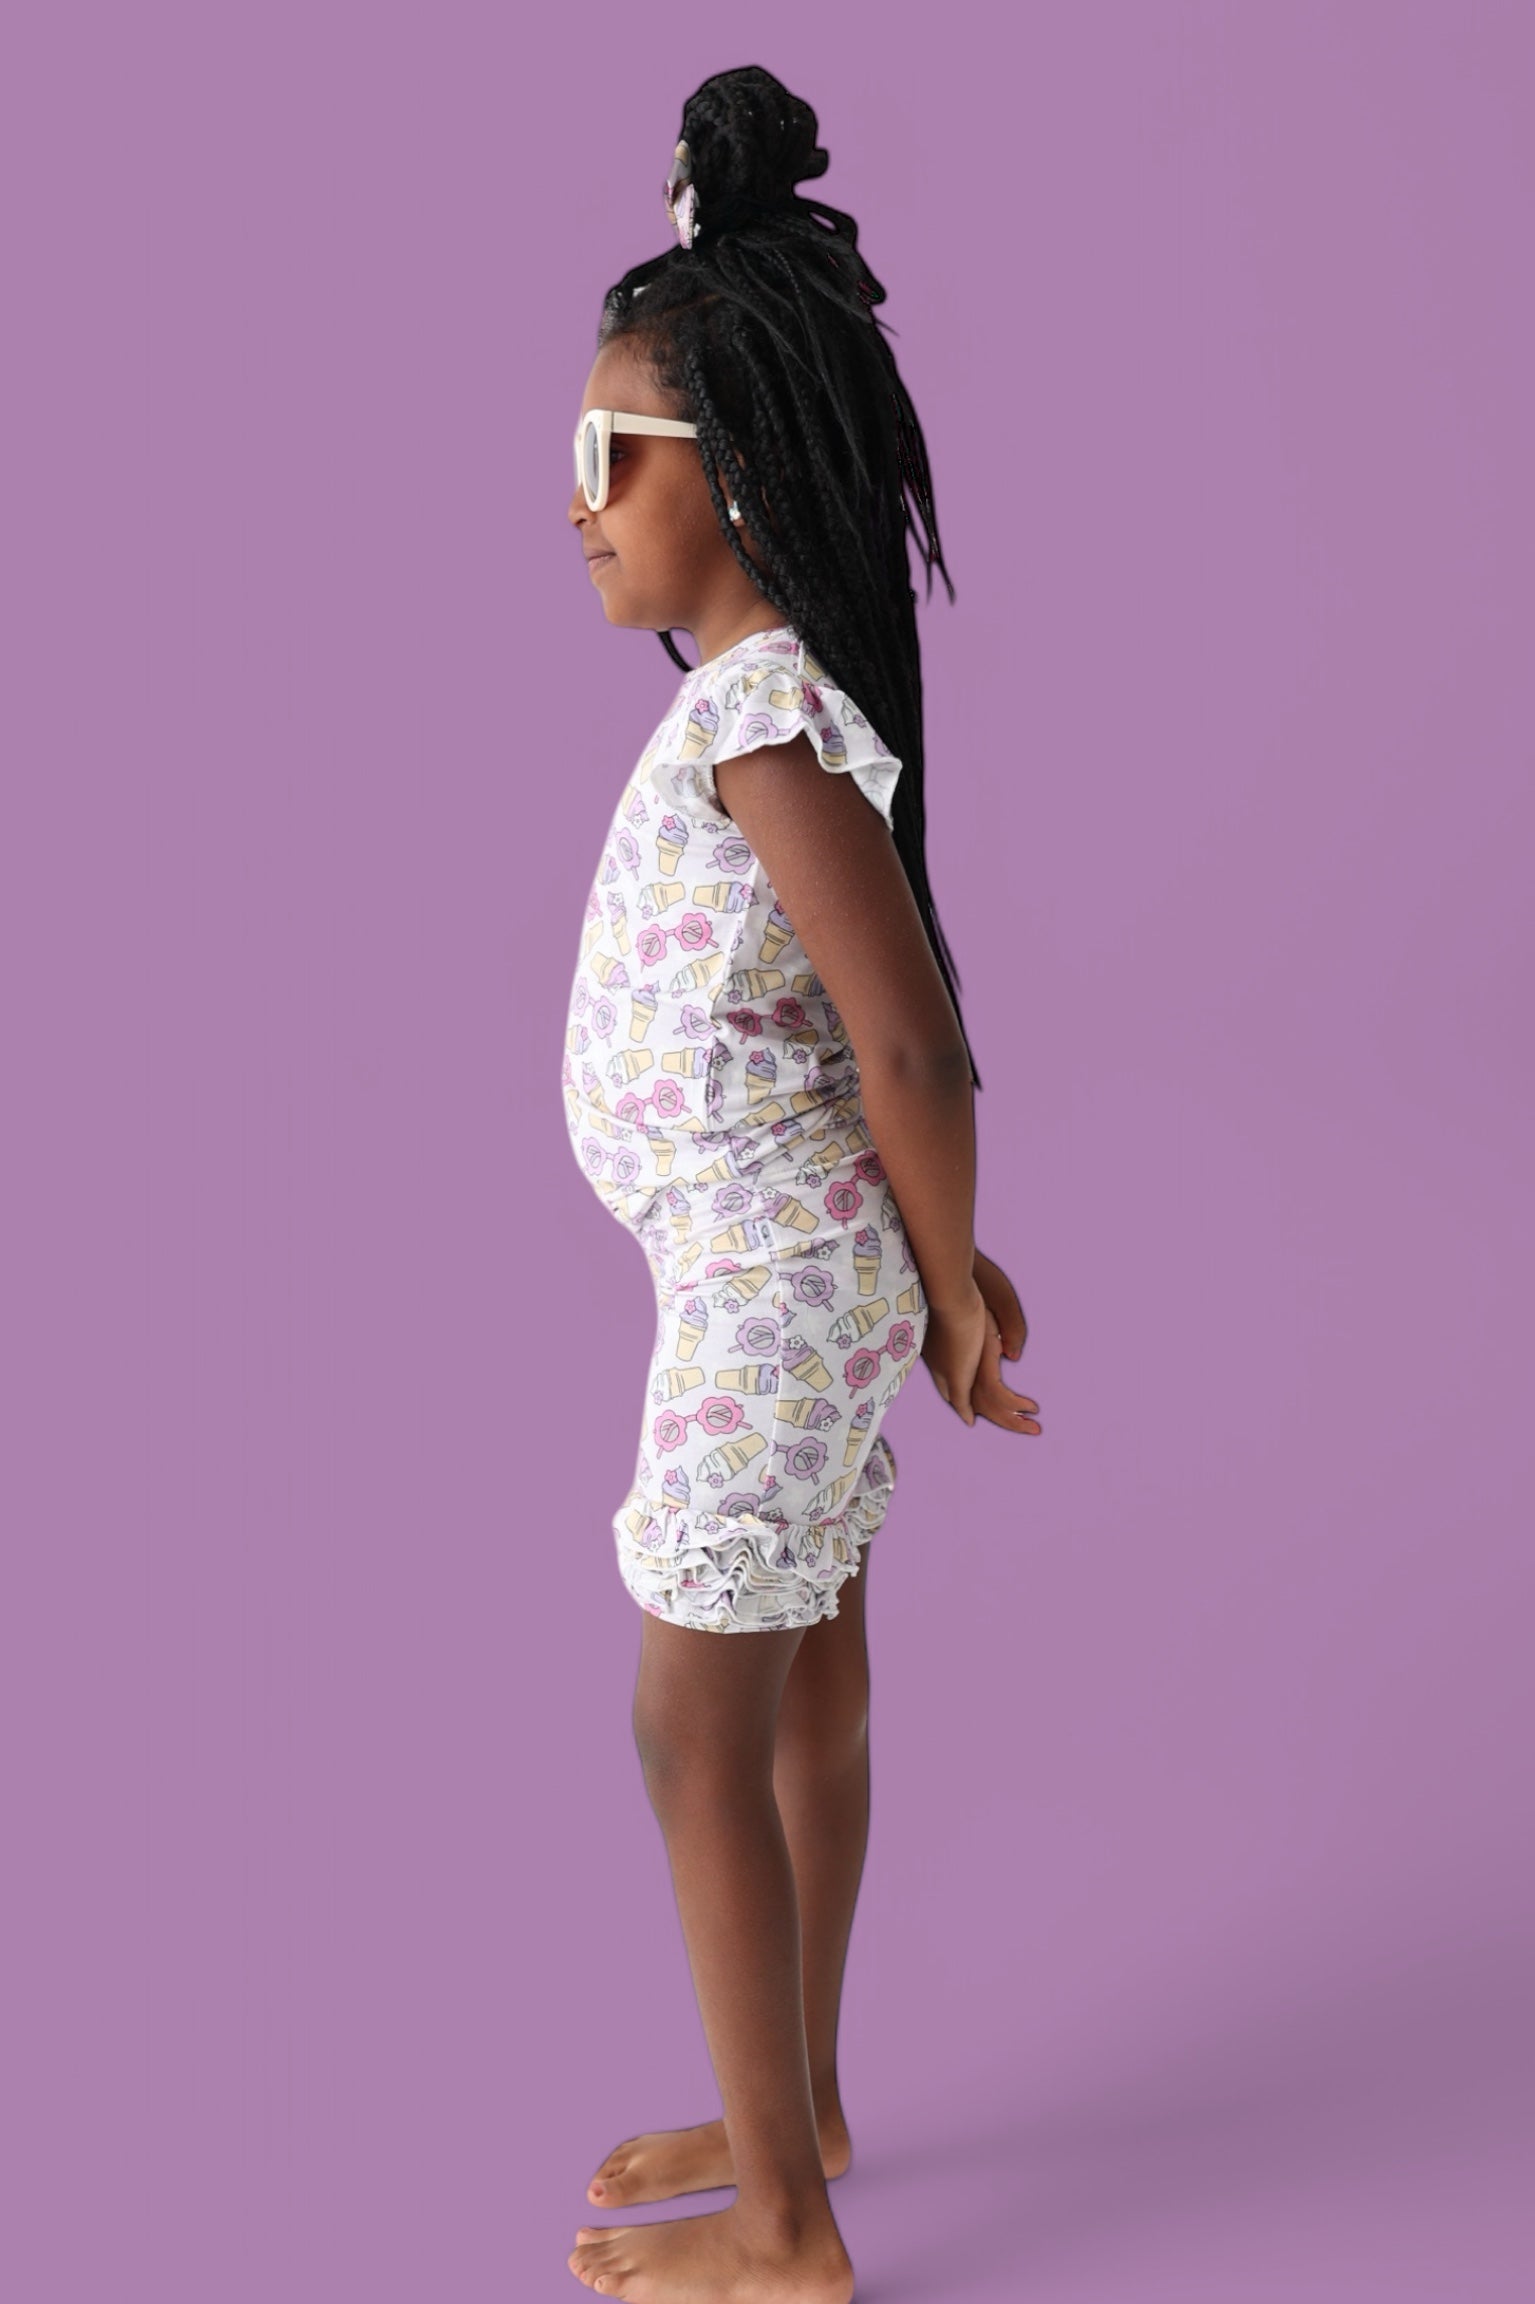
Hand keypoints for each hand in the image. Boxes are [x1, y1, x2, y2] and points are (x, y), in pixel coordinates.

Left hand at [920, 1248, 1041, 1432]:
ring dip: (1012, 1419)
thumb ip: (999, 1330)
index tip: (981, 1412)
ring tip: (1034, 1427)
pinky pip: (996, 1395)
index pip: (954, 1386)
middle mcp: (951, 1367)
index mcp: (942, 1352)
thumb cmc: (965, 1284)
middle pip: (971, 1403)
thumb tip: (1008, 1355)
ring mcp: (961, 1371)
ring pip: (987, 1405)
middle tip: (1019, 1426)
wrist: (946, 1282)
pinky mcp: (972, 1371)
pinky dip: (1015, 1404)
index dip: (969, 1401)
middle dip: (995, 1417)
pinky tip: (1031, 1407)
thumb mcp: (984, 1307)